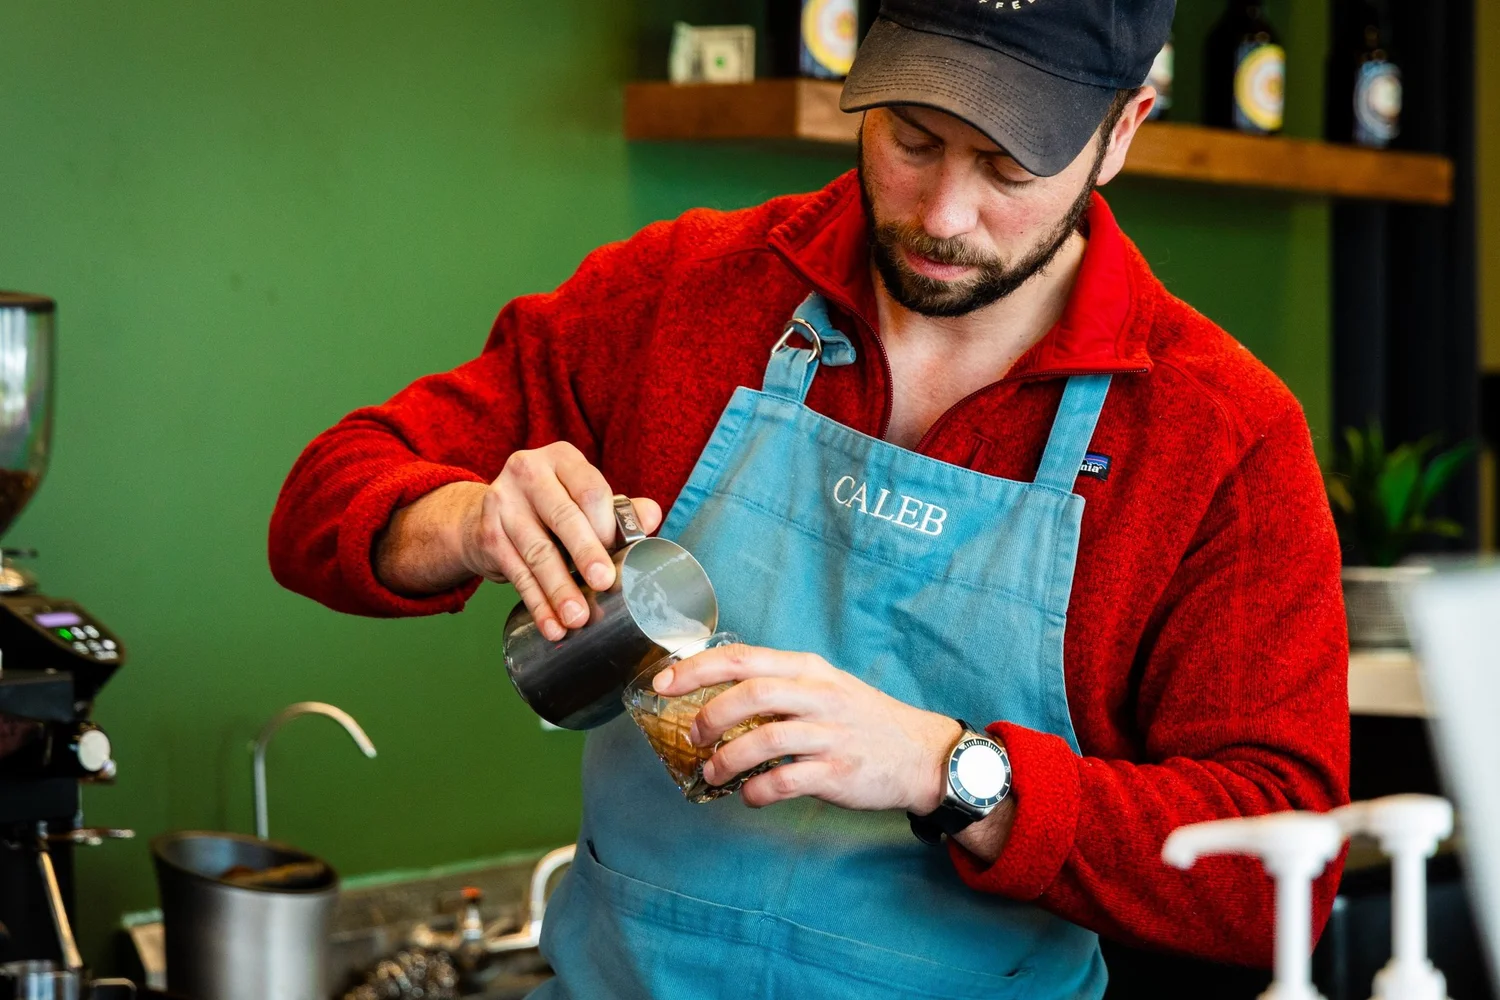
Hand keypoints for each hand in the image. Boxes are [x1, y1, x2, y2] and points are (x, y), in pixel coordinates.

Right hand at [460, 442, 660, 640]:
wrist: (488, 514)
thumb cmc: (551, 507)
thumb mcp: (583, 499)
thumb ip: (619, 509)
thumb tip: (652, 516)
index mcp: (562, 459)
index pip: (590, 489)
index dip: (607, 525)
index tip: (620, 555)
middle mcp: (528, 472)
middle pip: (564, 517)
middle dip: (586, 554)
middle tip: (604, 583)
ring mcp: (503, 503)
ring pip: (538, 552)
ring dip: (559, 589)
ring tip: (578, 617)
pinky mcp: (489, 535)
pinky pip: (518, 575)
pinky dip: (537, 604)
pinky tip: (551, 625)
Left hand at [653, 643, 961, 811]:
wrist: (921, 754)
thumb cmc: (862, 719)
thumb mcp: (824, 686)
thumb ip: (778, 685)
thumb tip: (716, 695)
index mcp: (807, 669)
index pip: (743, 659)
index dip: (697, 669)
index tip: (664, 682)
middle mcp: (818, 695)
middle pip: (752, 693)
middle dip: (710, 713)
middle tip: (692, 734)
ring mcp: (830, 734)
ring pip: (765, 738)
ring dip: (728, 758)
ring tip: (713, 772)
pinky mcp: (838, 771)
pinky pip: (786, 780)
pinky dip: (758, 791)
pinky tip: (749, 796)